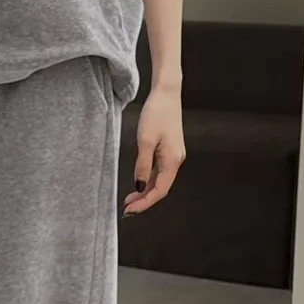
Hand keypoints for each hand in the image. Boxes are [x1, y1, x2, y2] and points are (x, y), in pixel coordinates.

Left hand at [123, 86, 185, 215]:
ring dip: (145, 191)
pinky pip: (159, 170)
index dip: (145, 203)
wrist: (166, 93)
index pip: (159, 190)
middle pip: (161, 188)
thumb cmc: (157, 113)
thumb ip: (142, 165)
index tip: (130, 210)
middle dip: (144, 200)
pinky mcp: (168, 149)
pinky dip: (148, 179)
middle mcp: (175, 160)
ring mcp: (173, 155)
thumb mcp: (145, 140)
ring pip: (160, 180)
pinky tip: (138, 183)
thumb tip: (140, 185)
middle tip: (127, 208)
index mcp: (172, 161)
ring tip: (130, 199)